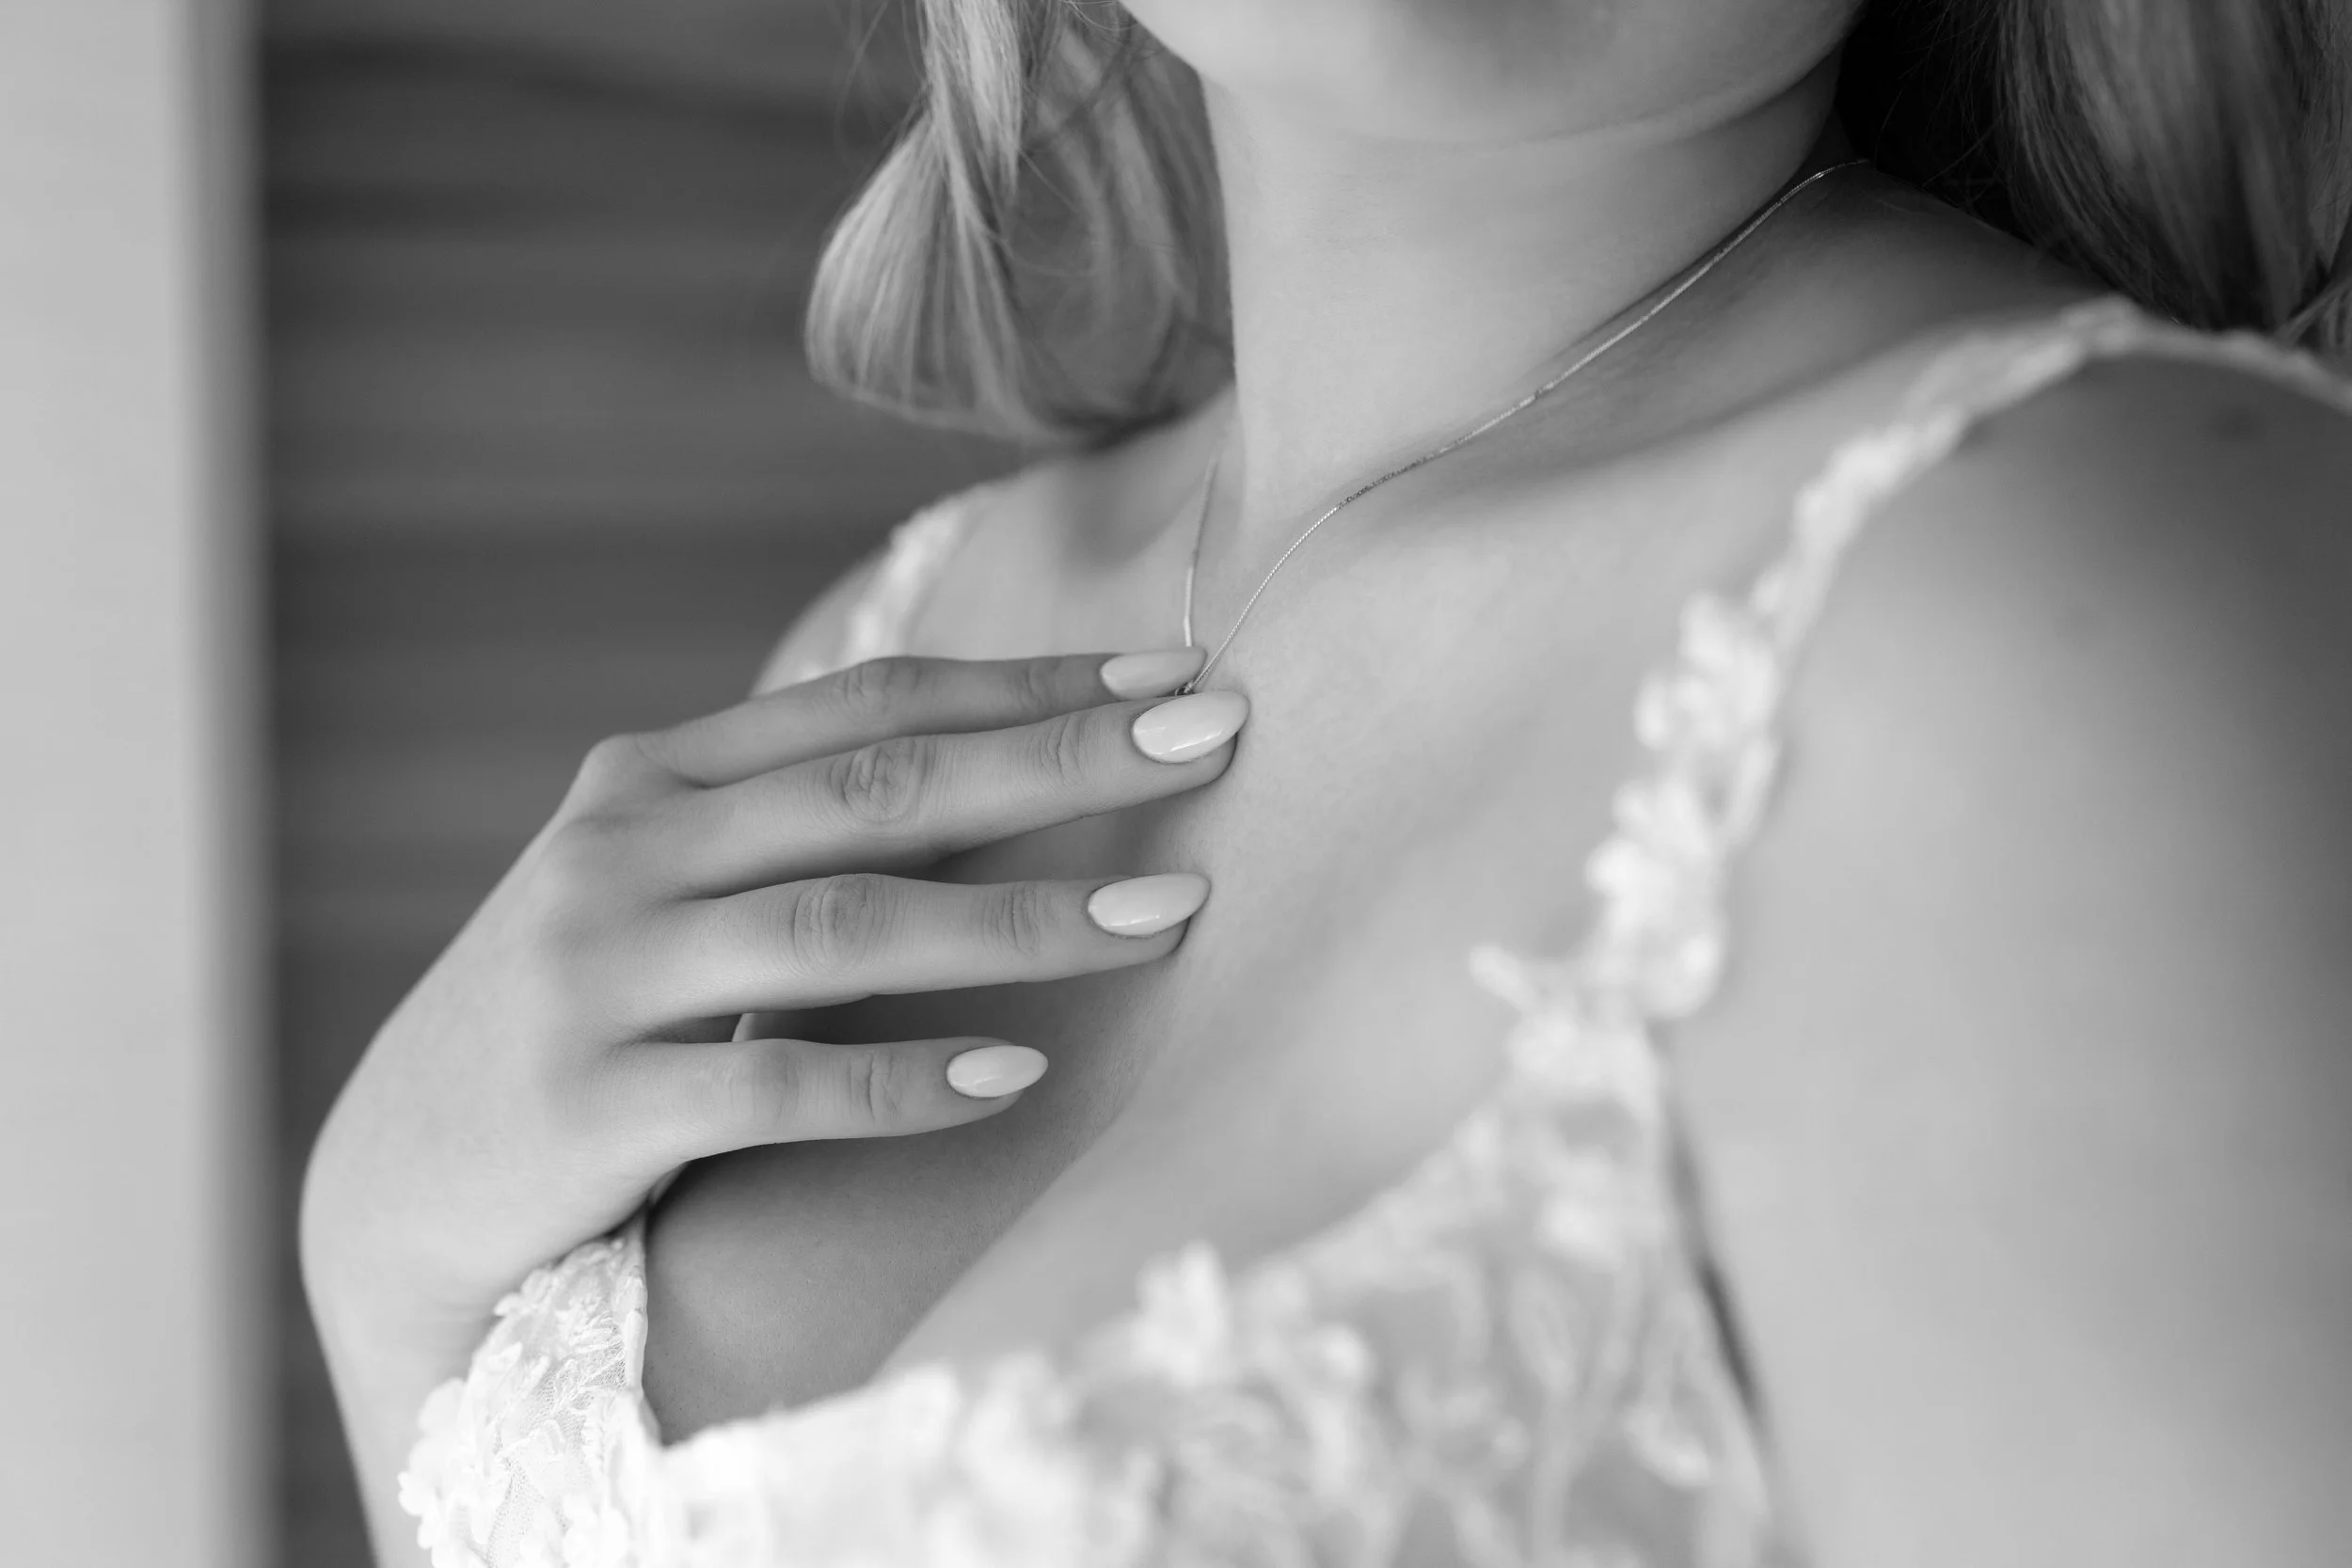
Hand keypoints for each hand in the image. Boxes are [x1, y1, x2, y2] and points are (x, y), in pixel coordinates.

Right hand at [299, 647, 1244, 1365]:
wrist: (402, 1182)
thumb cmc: (583, 1017)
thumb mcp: (668, 890)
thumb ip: (797, 824)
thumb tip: (1008, 771)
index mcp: (654, 777)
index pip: (871, 702)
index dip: (1029, 681)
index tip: (1171, 666)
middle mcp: (622, 851)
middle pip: (880, 787)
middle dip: (1062, 760)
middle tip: (1212, 733)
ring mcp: (597, 972)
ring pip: (843, 927)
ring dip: (1021, 924)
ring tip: (1168, 917)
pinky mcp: (590, 1105)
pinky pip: (775, 1085)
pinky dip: (902, 1080)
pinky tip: (1017, 1078)